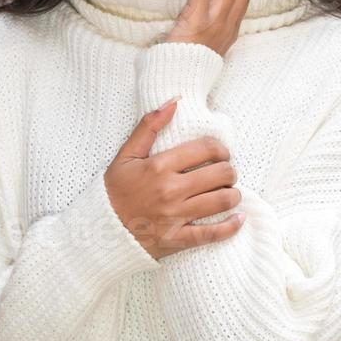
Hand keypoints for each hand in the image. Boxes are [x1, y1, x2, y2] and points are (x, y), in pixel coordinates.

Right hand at [104, 98, 243, 260]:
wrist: (101, 230)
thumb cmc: (115, 190)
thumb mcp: (127, 154)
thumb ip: (149, 126)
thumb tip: (175, 102)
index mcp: (159, 166)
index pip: (206, 149)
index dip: (220, 148)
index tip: (220, 153)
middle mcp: (170, 190)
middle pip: (220, 174)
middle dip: (229, 170)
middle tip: (225, 172)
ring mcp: (175, 216)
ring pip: (222, 201)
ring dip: (233, 194)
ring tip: (229, 191)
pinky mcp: (178, 239)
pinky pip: (213, 234)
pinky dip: (231, 226)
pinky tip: (238, 218)